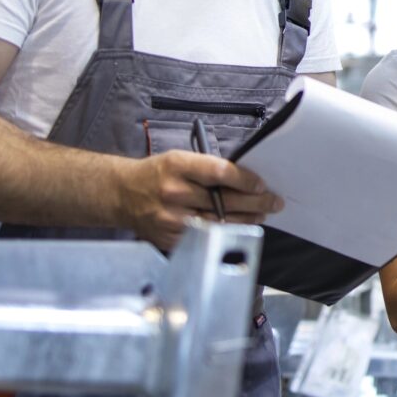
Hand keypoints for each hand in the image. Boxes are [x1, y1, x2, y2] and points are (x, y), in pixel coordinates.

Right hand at [113, 150, 283, 250]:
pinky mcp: (171, 238)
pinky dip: (226, 232)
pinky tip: (239, 226)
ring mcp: (172, 218)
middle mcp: (174, 192)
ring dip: (246, 219)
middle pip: (225, 201)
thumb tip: (245, 179)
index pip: (220, 173)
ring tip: (261, 214)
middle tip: (273, 201)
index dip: (245, 180)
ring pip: (219, 223)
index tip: (261, 184)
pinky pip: (206, 237)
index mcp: (178, 166)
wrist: (123, 194)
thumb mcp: (180, 158)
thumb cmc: (157, 173)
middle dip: (256, 202)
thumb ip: (208, 168)